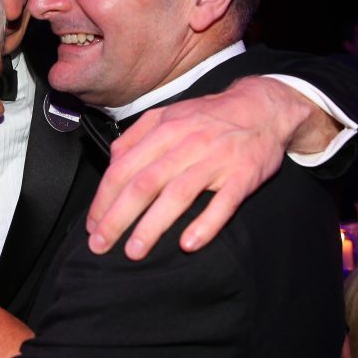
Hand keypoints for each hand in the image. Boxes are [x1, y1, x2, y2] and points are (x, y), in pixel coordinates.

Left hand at [86, 76, 331, 256]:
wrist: (264, 107)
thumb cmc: (209, 116)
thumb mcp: (168, 115)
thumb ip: (136, 137)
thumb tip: (112, 162)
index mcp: (163, 130)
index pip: (124, 168)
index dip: (104, 199)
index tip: (92, 225)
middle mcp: (186, 144)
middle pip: (144, 184)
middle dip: (117, 217)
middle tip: (100, 244)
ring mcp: (215, 160)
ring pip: (178, 194)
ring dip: (153, 225)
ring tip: (135, 251)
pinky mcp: (243, 175)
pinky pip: (223, 202)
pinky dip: (206, 223)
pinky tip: (188, 244)